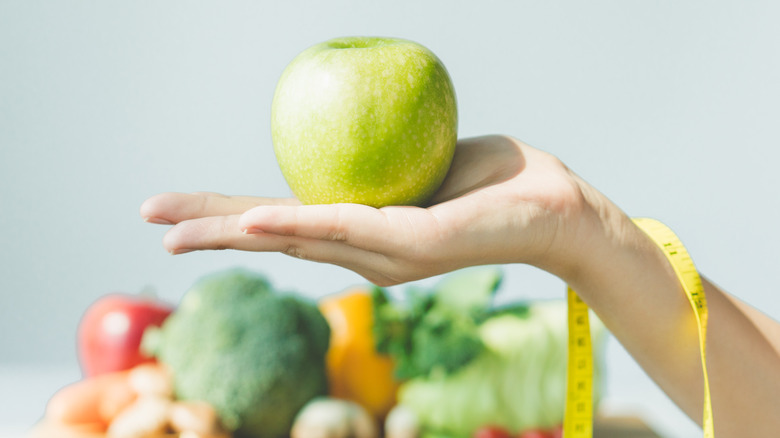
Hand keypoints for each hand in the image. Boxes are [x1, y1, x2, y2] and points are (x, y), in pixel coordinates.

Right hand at [140, 135, 603, 285]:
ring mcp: (385, 254)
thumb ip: (385, 157)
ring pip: (296, 238)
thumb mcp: (429, 160)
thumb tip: (357, 125)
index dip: (234, 217)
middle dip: (211, 232)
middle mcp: (366, 252)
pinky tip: (251, 220)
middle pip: (275, 238)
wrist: (558, 208)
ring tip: (175, 228)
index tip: (187, 210)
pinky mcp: (412, 248)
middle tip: (151, 220)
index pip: (287, 221)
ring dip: (233, 232)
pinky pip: (344, 228)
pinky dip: (294, 223)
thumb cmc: (497, 180)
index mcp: (365, 232)